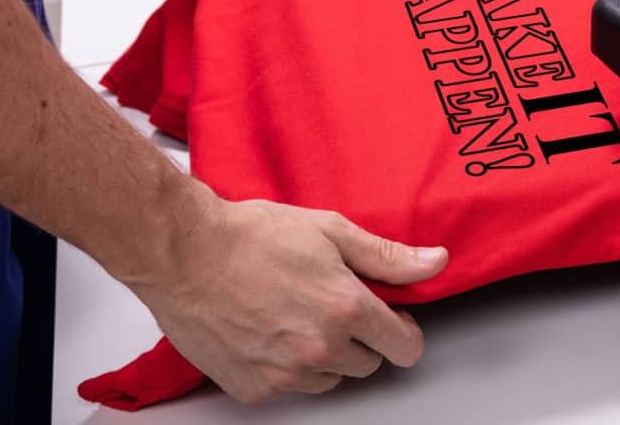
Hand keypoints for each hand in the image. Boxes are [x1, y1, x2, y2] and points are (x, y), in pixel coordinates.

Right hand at [125, 198, 448, 403]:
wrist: (184, 254)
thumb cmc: (251, 236)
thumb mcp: (330, 231)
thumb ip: (388, 256)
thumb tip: (435, 263)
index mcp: (347, 309)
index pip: (405, 346)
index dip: (402, 330)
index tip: (389, 319)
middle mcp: (320, 348)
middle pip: (368, 364)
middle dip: (360, 338)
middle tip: (330, 305)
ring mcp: (287, 373)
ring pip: (330, 378)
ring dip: (325, 355)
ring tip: (295, 315)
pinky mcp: (255, 388)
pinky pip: (291, 387)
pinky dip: (287, 367)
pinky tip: (269, 332)